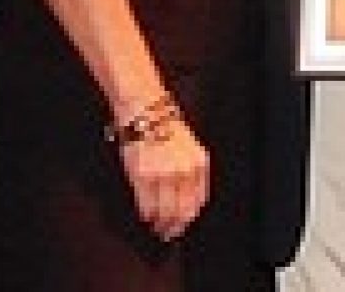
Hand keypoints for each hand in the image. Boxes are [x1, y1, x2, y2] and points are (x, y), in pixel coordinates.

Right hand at [120, 117, 209, 240]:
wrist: (147, 111)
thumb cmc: (166, 129)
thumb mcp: (189, 150)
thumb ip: (191, 175)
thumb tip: (184, 205)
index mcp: (200, 164)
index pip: (198, 201)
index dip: (189, 217)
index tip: (182, 224)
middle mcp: (185, 172)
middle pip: (183, 211)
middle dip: (176, 225)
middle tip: (168, 232)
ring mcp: (165, 175)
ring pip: (165, 213)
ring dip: (161, 223)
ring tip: (157, 226)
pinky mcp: (144, 177)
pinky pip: (147, 207)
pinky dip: (148, 215)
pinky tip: (148, 216)